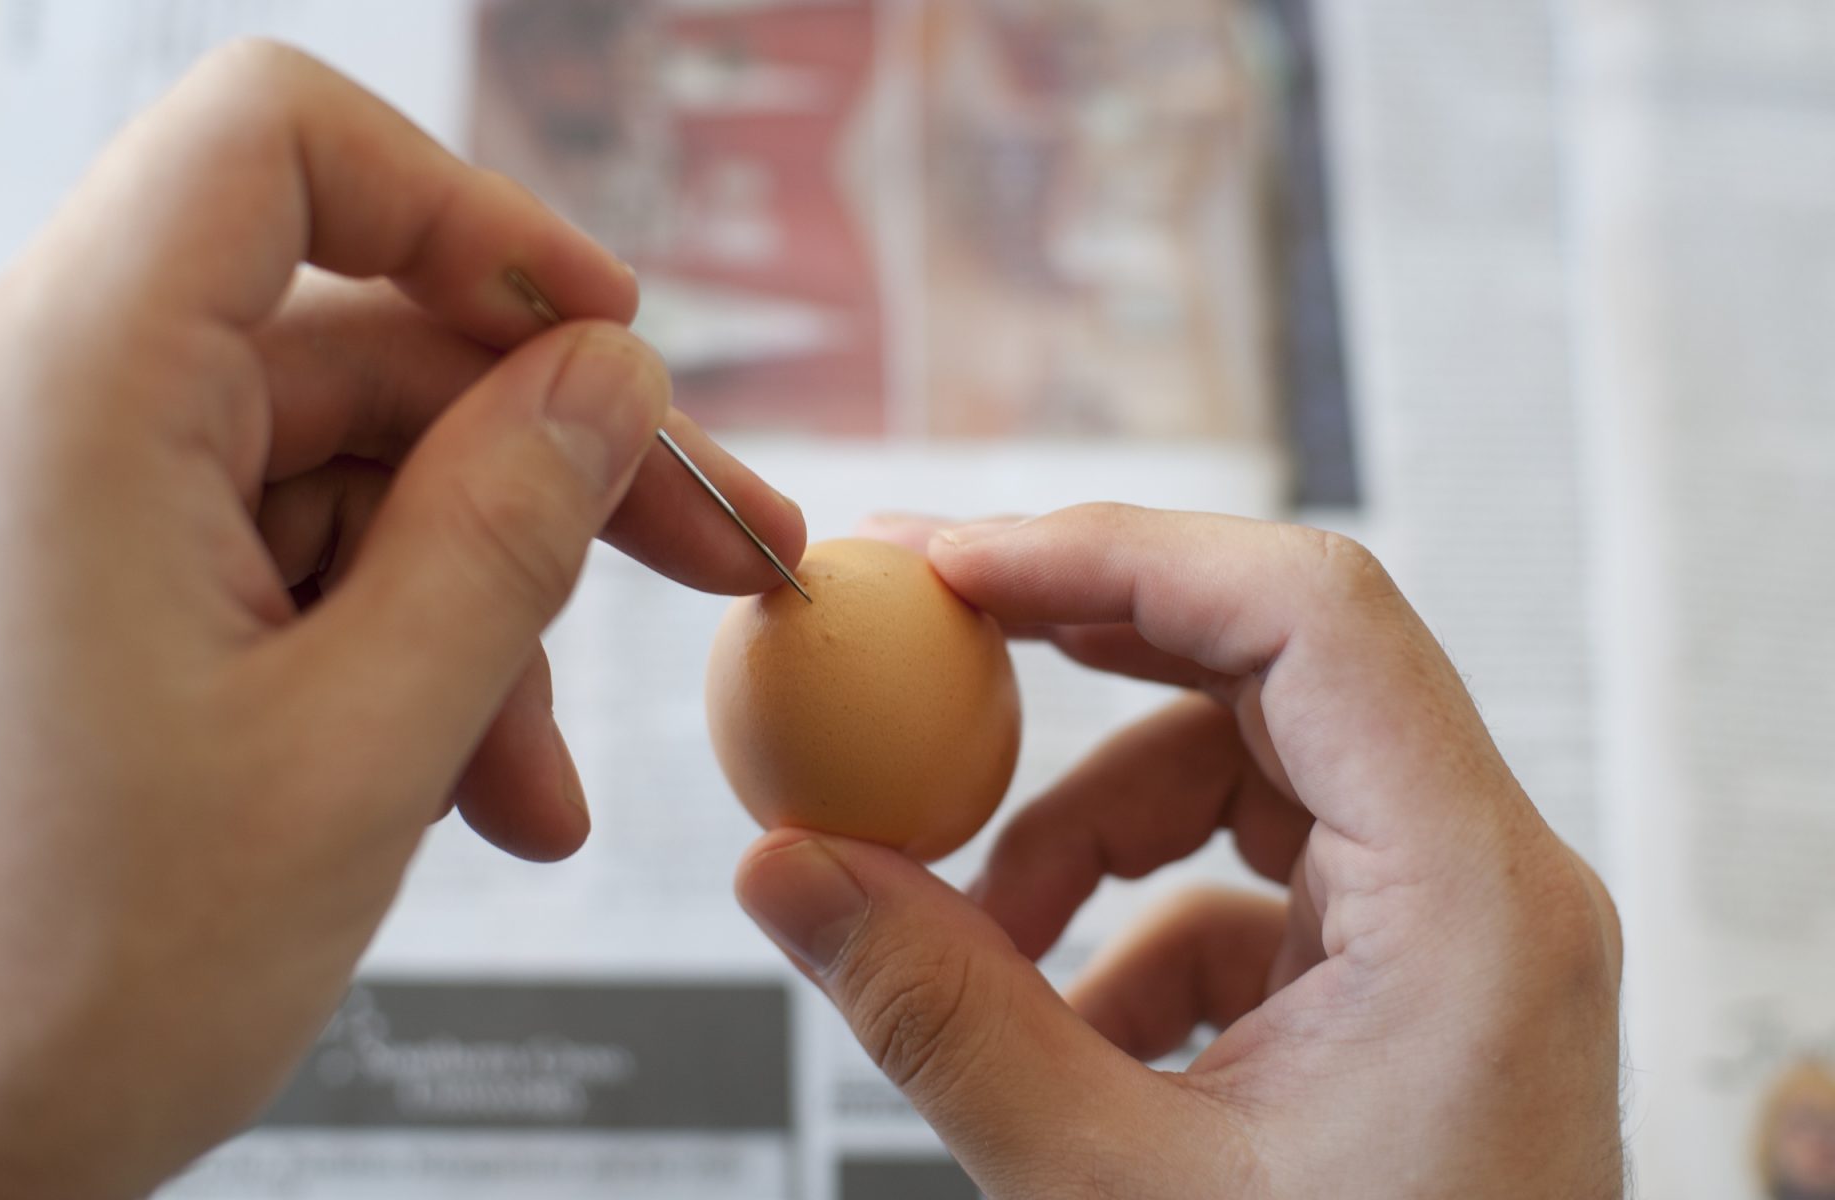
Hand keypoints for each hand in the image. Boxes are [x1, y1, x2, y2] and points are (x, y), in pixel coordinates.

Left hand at [0, 41, 801, 1199]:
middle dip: (543, 462)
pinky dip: (390, 658)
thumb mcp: (355, 752)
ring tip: (533, 783)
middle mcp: (40, 421)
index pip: (280, 145)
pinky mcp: (69, 601)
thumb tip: (612, 384)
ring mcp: (49, 514)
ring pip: (336, 477)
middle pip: (352, 337)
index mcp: (72, 397)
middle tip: (705, 557)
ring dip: (475, 608)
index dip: (473, 213)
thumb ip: (505, 534)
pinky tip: (465, 792)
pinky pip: (274, 567)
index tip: (606, 337)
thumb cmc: (43, 990)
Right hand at [736, 506, 1621, 1196]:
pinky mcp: (1403, 981)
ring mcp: (1451, 931)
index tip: (951, 567)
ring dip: (1086, 834)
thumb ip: (938, 1015)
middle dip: (1076, 656)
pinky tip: (1065, 1027)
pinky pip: (1248, 884)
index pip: (1307, 612)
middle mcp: (1486, 885)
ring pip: (1240, 778)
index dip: (1113, 556)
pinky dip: (1132, 924)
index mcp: (1476, 901)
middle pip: (1267, 667)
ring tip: (983, 936)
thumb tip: (791, 871)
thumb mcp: (1114, 1193)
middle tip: (919, 643)